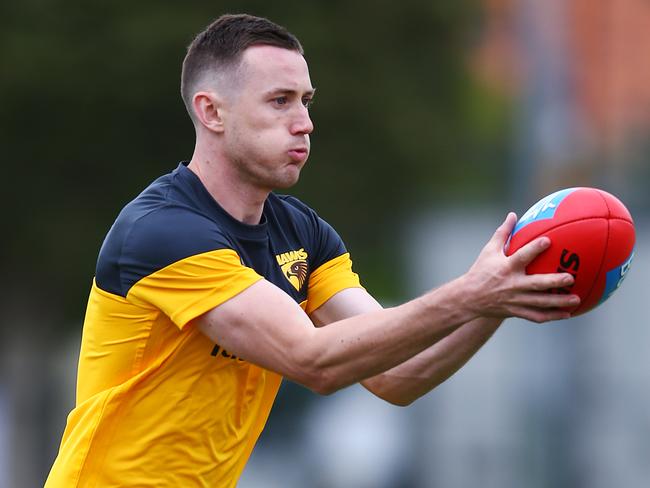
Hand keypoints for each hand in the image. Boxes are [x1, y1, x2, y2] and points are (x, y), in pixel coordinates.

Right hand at [462, 212, 578, 322]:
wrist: (469, 297)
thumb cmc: (480, 270)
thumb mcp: (489, 250)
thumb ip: (503, 233)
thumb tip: (513, 214)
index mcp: (506, 267)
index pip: (522, 256)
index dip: (534, 248)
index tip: (548, 240)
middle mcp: (512, 284)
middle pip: (536, 284)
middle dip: (554, 281)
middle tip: (571, 277)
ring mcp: (515, 300)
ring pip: (540, 303)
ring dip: (559, 302)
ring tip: (576, 299)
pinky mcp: (516, 311)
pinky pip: (536, 316)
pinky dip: (552, 316)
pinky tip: (567, 314)